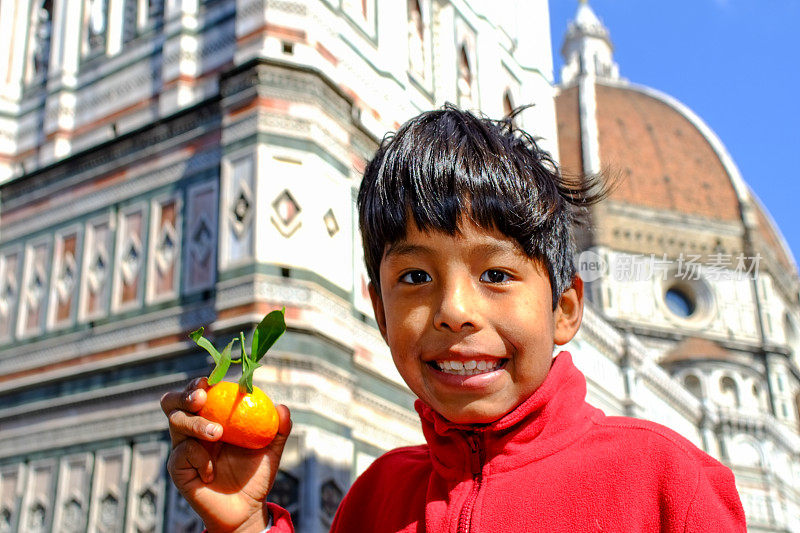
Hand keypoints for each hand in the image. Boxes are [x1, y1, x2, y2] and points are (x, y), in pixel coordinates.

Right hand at [161, 378, 291, 532]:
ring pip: (176, 422)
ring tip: (217, 433)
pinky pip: (183, 452)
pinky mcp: (177, 468)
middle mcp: (192, 429)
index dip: (199, 384)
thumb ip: (279, 429)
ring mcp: (182, 447)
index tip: (209, 381)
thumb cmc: (254, 475)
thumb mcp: (271, 450)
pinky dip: (201, 458)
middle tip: (201, 398)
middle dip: (184, 394)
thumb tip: (281, 408)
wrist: (246, 508)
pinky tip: (212, 472)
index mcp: (211, 418)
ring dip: (196, 423)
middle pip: (172, 402)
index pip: (197, 393)